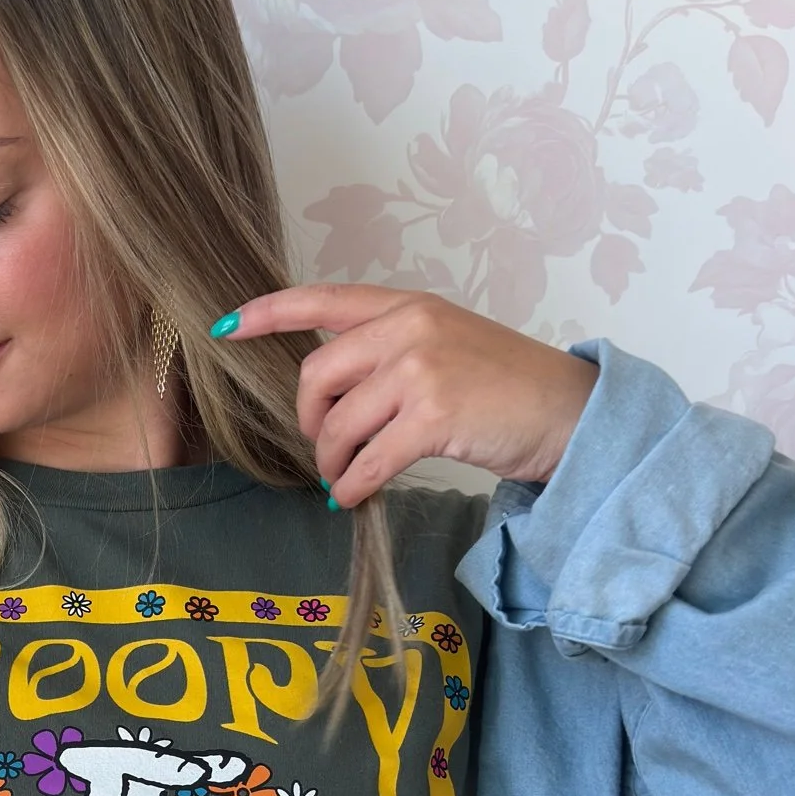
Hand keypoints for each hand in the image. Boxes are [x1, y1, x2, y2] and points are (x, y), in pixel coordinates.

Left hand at [212, 285, 597, 505]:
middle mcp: (411, 328)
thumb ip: (390, 351)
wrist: (568, 412)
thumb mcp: (447, 344)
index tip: (227, 326)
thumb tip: (330, 392)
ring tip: (344, 477)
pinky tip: (353, 496)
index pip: (322, 299)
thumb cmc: (507, 387)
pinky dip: (352, 486)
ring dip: (332, 462)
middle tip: (324, 447)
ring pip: (338, 424)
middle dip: (309, 420)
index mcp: (408, 305)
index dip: (268, 312)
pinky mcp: (434, 417)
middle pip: (317, 373)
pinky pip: (367, 461)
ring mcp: (423, 370)